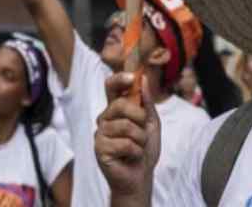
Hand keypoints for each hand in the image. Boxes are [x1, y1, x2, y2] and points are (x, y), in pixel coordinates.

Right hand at [94, 72, 159, 202]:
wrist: (141, 174)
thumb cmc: (144, 147)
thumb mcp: (151, 122)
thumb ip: (147, 103)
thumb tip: (143, 79)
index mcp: (117, 109)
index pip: (111, 87)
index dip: (119, 79)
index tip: (132, 77)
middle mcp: (105, 118)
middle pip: (121, 104)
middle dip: (140, 117)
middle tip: (143, 130)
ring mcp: (100, 133)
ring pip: (126, 126)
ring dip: (140, 138)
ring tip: (138, 146)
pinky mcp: (99, 149)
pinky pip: (124, 143)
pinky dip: (136, 151)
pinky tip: (132, 156)